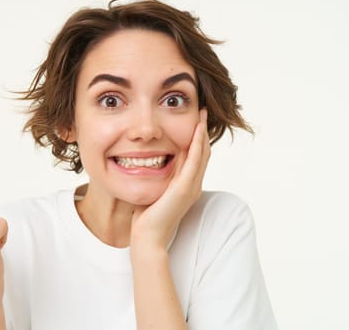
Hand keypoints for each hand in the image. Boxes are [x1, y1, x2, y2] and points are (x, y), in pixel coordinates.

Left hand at [131, 108, 210, 249]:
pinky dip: (197, 144)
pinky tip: (197, 129)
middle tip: (202, 111)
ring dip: (202, 133)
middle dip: (202, 131)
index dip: (196, 138)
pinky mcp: (186, 188)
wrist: (147, 237)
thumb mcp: (153, 191)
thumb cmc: (145, 217)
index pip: (194, 157)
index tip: (194, 121)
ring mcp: (191, 187)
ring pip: (201, 154)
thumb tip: (145, 163)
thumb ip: (155, 178)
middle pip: (202, 153)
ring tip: (202, 115)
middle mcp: (193, 185)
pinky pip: (194, 161)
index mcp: (186, 186)